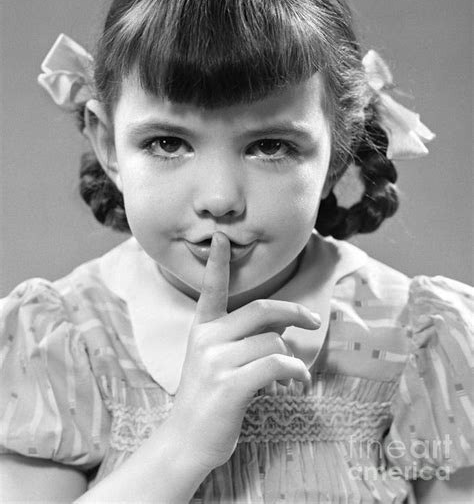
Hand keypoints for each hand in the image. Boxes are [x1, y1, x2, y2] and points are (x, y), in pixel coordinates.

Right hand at [169, 232, 319, 471]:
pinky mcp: (230, 384)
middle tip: (313, 322)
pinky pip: (278, 364)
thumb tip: (284, 327)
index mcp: (202, 328)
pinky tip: (299, 383)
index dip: (218, 262)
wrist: (185, 442)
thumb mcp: (216, 361)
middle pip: (261, 309)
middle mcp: (207, 338)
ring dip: (292, 359)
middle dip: (293, 313)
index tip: (221, 237)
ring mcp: (216, 360)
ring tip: (291, 377)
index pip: (211, 289)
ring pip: (273, 342)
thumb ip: (242, 338)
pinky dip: (296, 372)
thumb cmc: (208, 400)